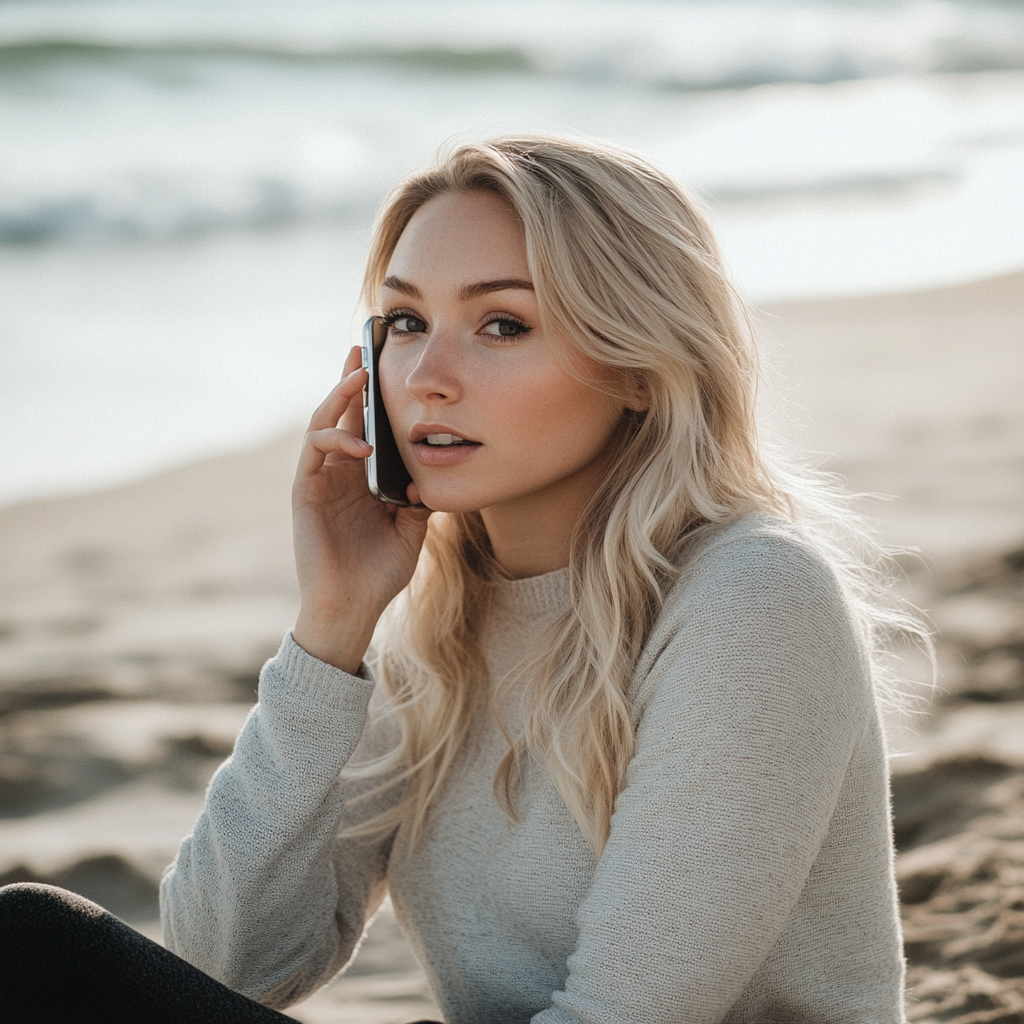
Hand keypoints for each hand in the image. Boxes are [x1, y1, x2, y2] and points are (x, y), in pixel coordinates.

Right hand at [291, 346, 431, 672]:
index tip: (385, 360)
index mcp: (361, 474)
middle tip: (364, 345)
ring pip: (323, 423)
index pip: (364, 422)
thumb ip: (420, 493)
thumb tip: (439, 464)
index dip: (371, 393)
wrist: (353, 606)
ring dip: (339, 397)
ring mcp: (319, 478)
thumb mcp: (412, 525)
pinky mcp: (304, 492)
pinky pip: (314, 453)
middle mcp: (337, 470)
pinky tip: (360, 441)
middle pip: (340, 412)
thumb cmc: (380, 570)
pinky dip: (335, 440)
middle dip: (351, 378)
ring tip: (359, 376)